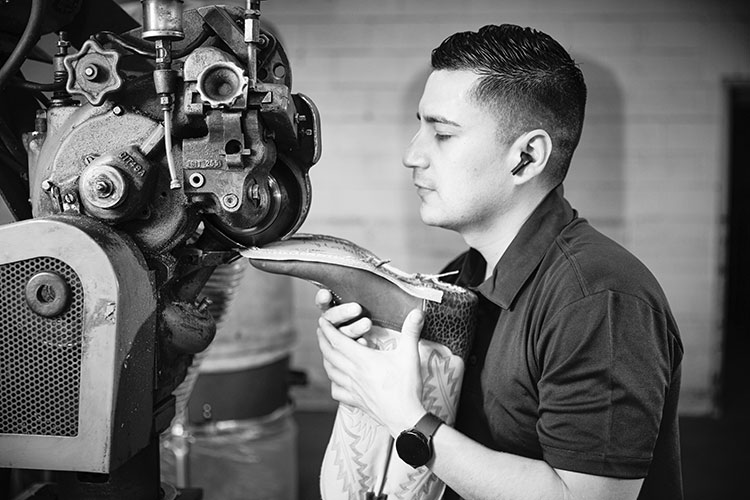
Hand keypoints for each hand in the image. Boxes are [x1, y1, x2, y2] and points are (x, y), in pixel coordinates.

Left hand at [315, 289, 426, 434]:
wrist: (405, 418)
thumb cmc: (406, 388)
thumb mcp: (410, 355)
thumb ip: (411, 331)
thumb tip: (417, 312)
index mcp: (363, 360)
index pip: (338, 341)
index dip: (327, 329)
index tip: (322, 321)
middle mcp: (353, 373)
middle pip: (330, 354)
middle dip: (323, 340)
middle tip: (320, 331)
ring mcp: (353, 388)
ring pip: (331, 371)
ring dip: (325, 359)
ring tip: (325, 351)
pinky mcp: (356, 401)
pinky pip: (337, 391)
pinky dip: (333, 383)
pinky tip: (336, 380)